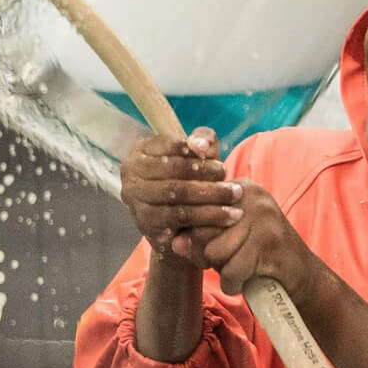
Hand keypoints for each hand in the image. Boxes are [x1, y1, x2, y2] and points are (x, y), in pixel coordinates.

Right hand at [119, 128, 237, 262]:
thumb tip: (201, 145)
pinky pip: (178, 221)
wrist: (176, 226)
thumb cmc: (187, 181)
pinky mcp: (145, 224)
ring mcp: (136, 201)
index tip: (221, 166)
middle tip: (236, 189)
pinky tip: (225, 221)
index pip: (168, 146)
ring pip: (177, 199)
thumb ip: (202, 141)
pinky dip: (204, 220)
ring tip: (236, 208)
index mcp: (140, 152)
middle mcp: (131, 175)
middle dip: (209, 181)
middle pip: (174, 174)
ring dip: (211, 204)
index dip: (197, 155)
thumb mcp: (196, 157)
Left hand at [178, 174, 320, 300]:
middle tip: (217, 264)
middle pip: (202, 228)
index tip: (203, 249)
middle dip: (204, 254)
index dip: (192, 235)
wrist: (300, 274)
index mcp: (237, 188)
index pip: (196, 208)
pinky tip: (243, 281)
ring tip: (235, 269)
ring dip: (221, 270)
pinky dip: (233, 283)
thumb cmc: (256, 254)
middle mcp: (250, 196)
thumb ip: (199, 235)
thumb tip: (175, 244)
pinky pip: (233, 269)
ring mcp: (263, 217)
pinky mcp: (271, 242)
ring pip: (215, 251)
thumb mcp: (226, 238)